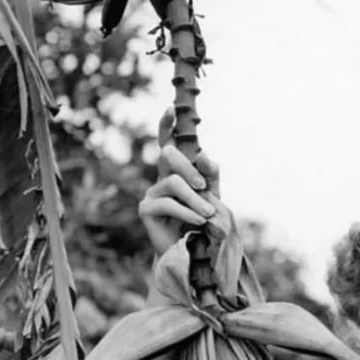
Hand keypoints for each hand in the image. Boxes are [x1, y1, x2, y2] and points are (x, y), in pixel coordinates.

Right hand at [139, 108, 220, 257]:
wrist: (192, 252)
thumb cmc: (202, 221)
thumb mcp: (213, 195)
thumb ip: (211, 174)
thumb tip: (203, 154)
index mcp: (175, 171)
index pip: (167, 142)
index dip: (166, 125)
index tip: (171, 108)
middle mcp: (160, 178)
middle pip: (168, 154)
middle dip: (189, 168)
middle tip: (204, 188)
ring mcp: (151, 192)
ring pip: (173, 182)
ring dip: (195, 199)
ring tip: (207, 214)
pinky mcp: (146, 209)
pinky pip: (169, 203)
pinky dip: (188, 212)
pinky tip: (198, 222)